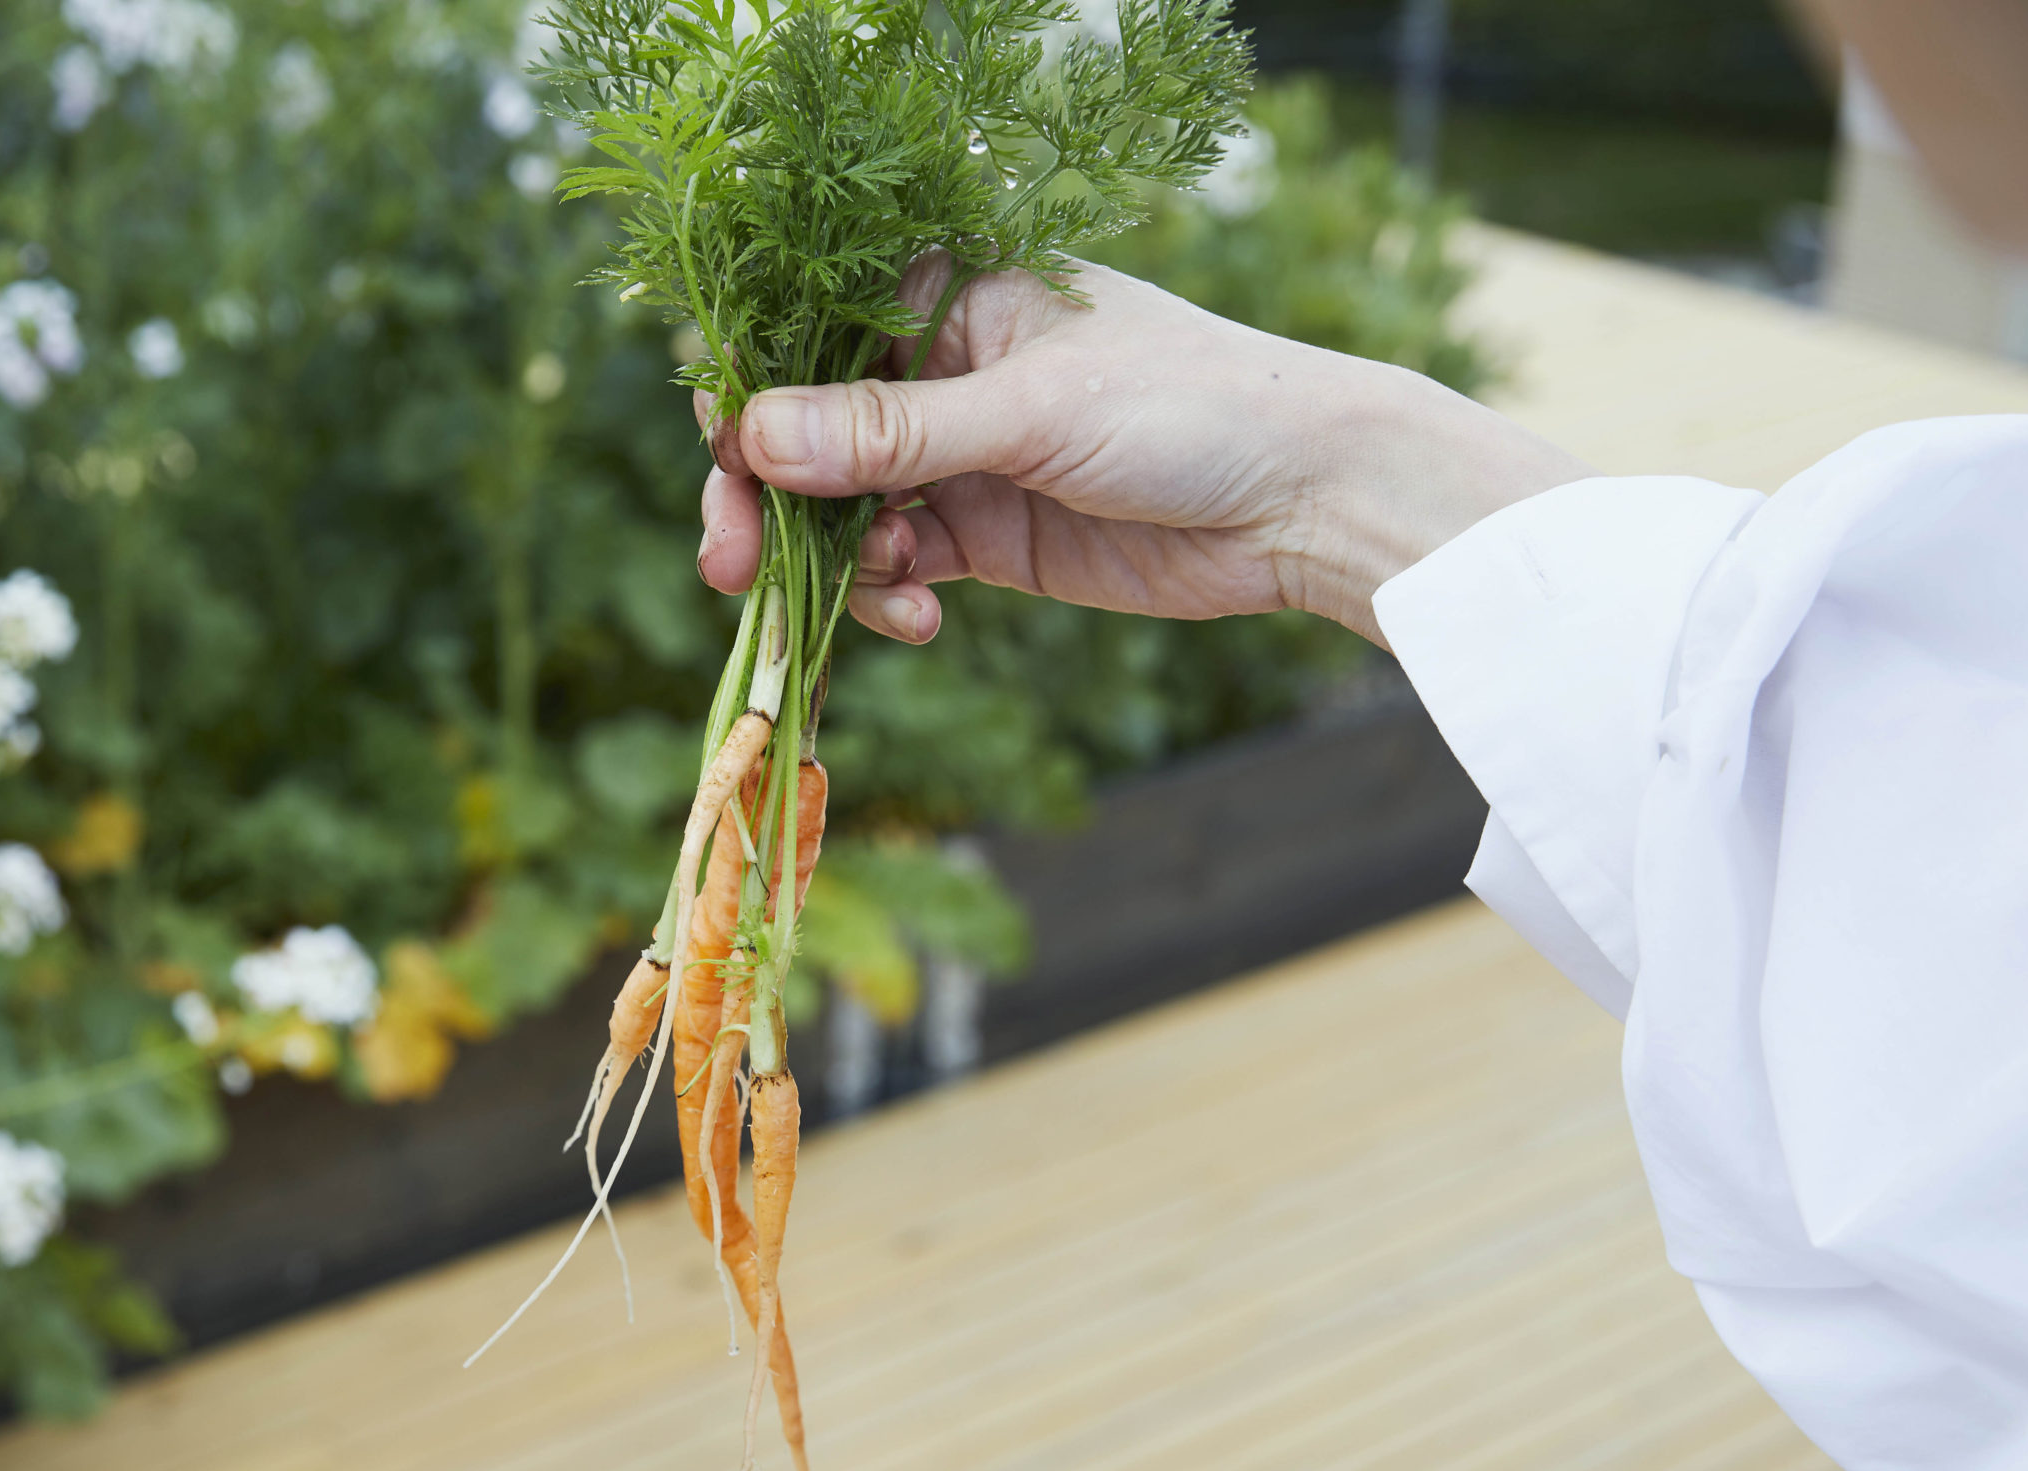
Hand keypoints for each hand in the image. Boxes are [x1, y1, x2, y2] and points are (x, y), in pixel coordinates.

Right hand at [695, 253, 1592, 647]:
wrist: (1302, 499)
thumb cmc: (1188, 403)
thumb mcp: (1031, 411)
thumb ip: (891, 433)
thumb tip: (753, 439)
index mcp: (942, 294)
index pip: (803, 334)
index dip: (746, 397)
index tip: (725, 465)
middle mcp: (934, 371)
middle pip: (800, 435)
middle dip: (762, 503)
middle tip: (733, 569)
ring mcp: (955, 456)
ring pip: (837, 512)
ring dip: (827, 561)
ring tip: (880, 590)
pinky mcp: (981, 535)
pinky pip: (892, 567)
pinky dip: (886, 598)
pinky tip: (921, 617)